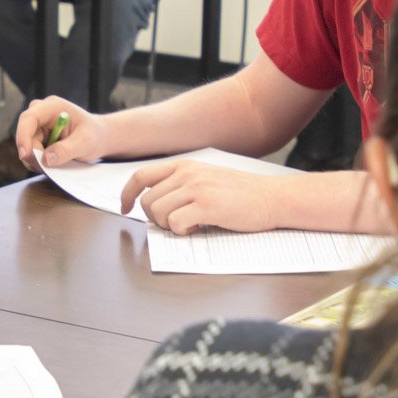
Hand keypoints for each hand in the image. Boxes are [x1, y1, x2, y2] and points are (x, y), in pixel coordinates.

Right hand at [16, 97, 105, 168]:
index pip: (29, 118)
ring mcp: (38, 125)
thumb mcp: (85, 142)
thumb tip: (46, 160)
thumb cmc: (94, 135)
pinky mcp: (38, 136)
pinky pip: (30, 151)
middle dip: (32, 153)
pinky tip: (54, 161)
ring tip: (57, 164)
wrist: (98, 137)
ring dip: (37, 159)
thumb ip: (66, 150)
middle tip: (46, 168)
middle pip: (25, 133)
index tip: (25, 155)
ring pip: (27, 145)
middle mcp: (41, 113)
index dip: (23, 136)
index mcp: (52, 106)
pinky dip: (38, 161)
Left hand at [120, 160, 276, 234]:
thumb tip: (156, 204)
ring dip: (168, 226)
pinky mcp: (207, 205)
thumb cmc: (241, 194)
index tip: (124, 208)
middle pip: (148, 201)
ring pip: (158, 212)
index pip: (141, 176)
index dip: (127, 194)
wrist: (273, 198)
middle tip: (174, 225)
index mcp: (183, 165)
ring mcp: (196, 188)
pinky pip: (175, 223)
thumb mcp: (206, 179)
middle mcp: (186, 173)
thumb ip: (181, 185)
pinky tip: (196, 229)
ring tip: (188, 226)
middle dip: (155, 219)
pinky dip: (181, 232)